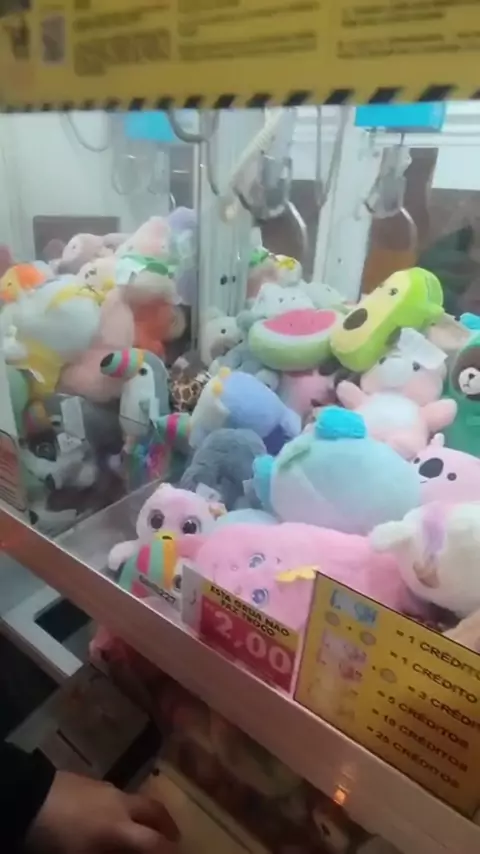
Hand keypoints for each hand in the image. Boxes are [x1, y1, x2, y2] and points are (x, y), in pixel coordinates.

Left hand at [26, 771, 178, 853]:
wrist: (29, 799)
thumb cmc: (56, 838)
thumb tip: (124, 851)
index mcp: (120, 828)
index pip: (155, 841)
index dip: (169, 849)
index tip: (179, 852)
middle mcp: (120, 804)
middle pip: (154, 810)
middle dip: (167, 823)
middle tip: (173, 835)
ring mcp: (106, 788)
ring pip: (136, 799)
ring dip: (145, 813)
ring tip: (142, 826)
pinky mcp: (91, 781)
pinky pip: (118, 794)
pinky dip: (125, 806)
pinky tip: (113, 815)